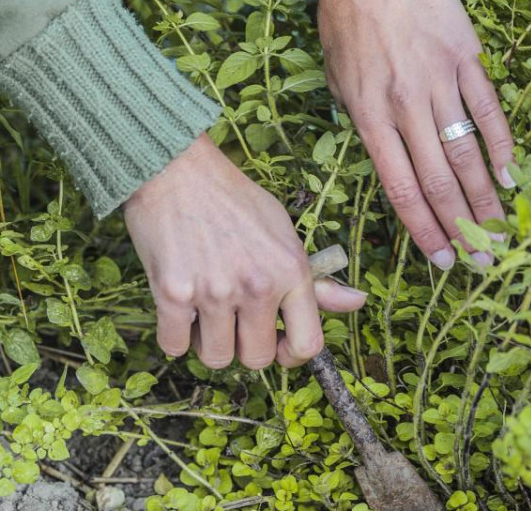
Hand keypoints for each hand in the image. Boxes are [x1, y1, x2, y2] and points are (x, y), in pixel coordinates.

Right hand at [123, 133, 365, 367]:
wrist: (177, 170)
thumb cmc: (234, 199)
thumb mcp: (284, 232)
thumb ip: (316, 278)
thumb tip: (358, 302)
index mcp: (291, 269)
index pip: (307, 344)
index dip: (292, 354)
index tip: (277, 346)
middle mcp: (257, 285)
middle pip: (258, 358)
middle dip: (245, 345)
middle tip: (234, 318)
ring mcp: (214, 291)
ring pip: (216, 358)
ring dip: (209, 341)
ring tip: (205, 310)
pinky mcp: (173, 294)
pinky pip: (174, 347)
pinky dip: (176, 336)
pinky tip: (180, 307)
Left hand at [316, 0, 514, 269]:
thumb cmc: (344, 26)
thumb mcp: (337, 82)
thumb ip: (362, 123)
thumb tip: (389, 155)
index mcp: (369, 118)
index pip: (401, 189)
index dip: (423, 229)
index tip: (441, 259)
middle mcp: (405, 107)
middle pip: (439, 180)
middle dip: (461, 226)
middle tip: (480, 259)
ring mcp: (438, 81)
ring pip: (467, 152)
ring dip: (486, 198)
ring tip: (500, 230)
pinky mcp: (463, 57)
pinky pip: (488, 108)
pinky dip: (502, 143)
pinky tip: (509, 174)